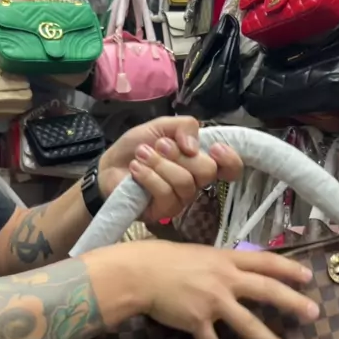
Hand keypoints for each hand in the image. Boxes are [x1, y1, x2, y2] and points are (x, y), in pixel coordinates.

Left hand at [97, 116, 242, 221]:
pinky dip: (149, 176)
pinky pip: (167, 194)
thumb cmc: (136, 148)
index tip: (215, 148)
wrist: (108, 166)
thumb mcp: (160, 127)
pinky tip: (136, 169)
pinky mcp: (164, 212)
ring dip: (160, 164)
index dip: (229, 159)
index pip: (230, 168)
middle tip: (160, 145)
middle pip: (207, 171)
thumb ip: (183, 126)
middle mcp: (195, 182)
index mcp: (198, 160)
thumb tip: (194, 147)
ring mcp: (181, 200)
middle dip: (181, 155)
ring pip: (185, 182)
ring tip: (141, 155)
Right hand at [113, 242, 317, 338]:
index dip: (288, 269)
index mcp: (226, 260)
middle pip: (266, 291)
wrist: (141, 273)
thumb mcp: (200, 255)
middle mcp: (225, 279)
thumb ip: (220, 264)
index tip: (308, 278)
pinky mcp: (197, 321)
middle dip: (293, 303)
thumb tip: (235, 270)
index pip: (265, 262)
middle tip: (314, 313)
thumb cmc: (166, 260)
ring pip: (247, 323)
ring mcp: (213, 301)